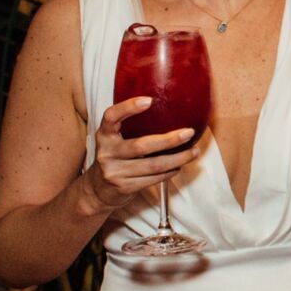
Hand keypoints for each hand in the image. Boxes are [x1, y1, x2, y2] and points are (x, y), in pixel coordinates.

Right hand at [83, 96, 200, 212]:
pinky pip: (154, 178)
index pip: (111, 117)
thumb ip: (131, 126)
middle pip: (141, 146)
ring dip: (178, 158)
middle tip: (189, 133)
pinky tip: (179, 166)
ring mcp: (114, 171)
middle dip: (169, 140)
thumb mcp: (115, 139)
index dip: (128, 107)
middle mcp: (106, 152)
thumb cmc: (115, 157)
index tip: (149, 100)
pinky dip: (170, 172)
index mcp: (104, 135)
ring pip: (153, 165)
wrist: (97, 190)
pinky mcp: (124, 187)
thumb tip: (169, 106)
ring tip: (193, 152)